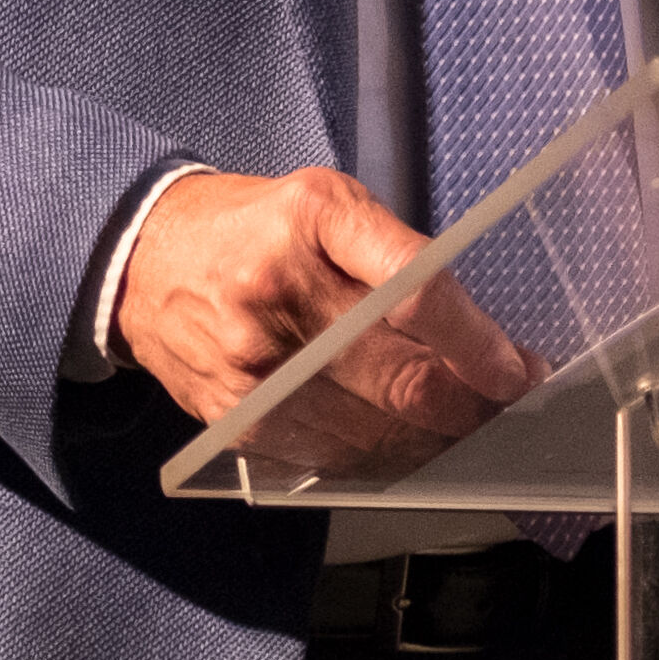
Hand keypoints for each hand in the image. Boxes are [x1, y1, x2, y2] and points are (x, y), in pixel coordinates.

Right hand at [116, 166, 540, 478]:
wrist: (142, 260)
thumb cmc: (256, 227)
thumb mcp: (327, 202)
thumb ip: (396, 255)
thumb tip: (474, 333)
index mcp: (314, 220)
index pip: (415, 293)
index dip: (477, 343)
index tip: (516, 369)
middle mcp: (278, 293)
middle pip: (401, 376)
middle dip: (471, 403)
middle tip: (504, 408)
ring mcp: (252, 365)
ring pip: (372, 430)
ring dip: (432, 439)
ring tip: (462, 428)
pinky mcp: (235, 420)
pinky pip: (328, 456)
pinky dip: (378, 457)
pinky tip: (403, 444)